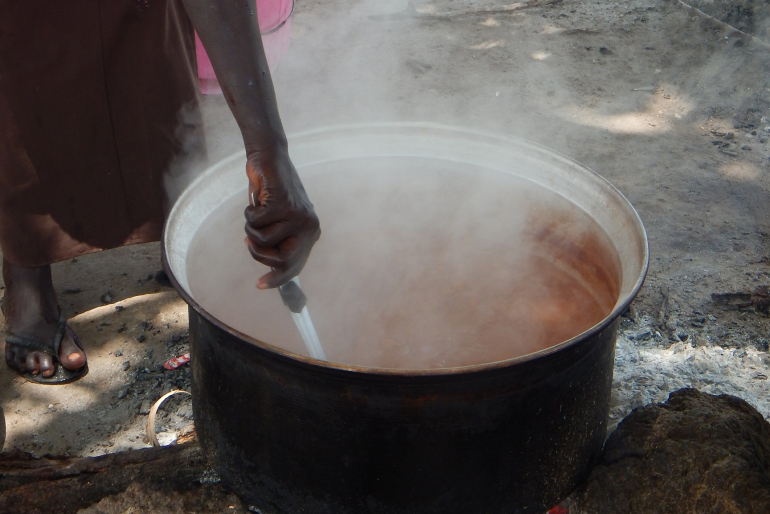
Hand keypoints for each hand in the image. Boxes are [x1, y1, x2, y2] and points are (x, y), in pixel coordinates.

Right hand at [243, 149, 320, 288]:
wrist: (270, 159)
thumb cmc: (271, 193)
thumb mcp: (279, 222)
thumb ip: (279, 243)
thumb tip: (272, 269)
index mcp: (311, 232)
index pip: (294, 265)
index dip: (277, 279)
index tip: (260, 285)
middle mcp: (309, 226)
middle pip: (281, 261)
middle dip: (259, 254)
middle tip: (249, 240)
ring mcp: (298, 216)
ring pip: (262, 241)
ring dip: (251, 228)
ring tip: (256, 212)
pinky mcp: (283, 204)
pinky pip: (256, 223)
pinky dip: (249, 213)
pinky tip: (257, 199)